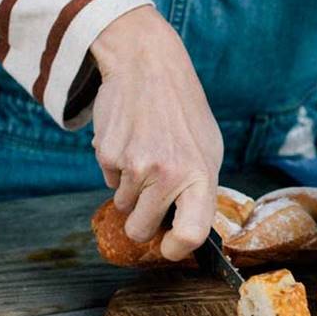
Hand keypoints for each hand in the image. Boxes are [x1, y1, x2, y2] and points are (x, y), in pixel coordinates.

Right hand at [90, 6, 222, 260]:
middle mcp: (169, 175)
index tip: (169, 246)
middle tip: (153, 196)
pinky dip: (117, 170)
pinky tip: (131, 142)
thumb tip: (189, 230)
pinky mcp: (108, 155)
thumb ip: (200, 190)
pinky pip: (109, 182)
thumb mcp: (208, 150)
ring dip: (132, 190)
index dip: (176, 249)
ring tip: (148, 154)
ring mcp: (136, 166)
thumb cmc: (184, 112)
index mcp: (201, 175)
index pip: (191, 234)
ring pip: (123, 207)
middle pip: (142, 230)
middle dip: (143, 222)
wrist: (149, 66)